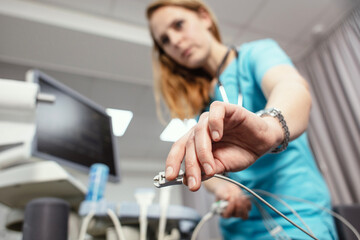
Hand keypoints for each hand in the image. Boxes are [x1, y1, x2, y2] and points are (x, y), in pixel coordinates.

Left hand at [165, 101, 282, 190]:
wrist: (264, 142)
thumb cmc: (242, 151)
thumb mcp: (223, 166)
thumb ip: (207, 170)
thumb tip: (189, 180)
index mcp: (197, 141)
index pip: (180, 149)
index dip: (173, 161)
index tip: (170, 177)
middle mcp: (201, 129)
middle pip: (188, 144)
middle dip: (190, 166)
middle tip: (194, 182)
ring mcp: (212, 118)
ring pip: (199, 131)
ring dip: (203, 152)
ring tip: (211, 167)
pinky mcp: (226, 109)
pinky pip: (215, 112)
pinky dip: (214, 124)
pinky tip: (218, 137)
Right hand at [212, 180, 250, 218]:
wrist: (227, 188)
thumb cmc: (222, 191)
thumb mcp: (220, 191)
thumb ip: (222, 195)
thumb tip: (227, 197)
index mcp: (223, 213)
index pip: (227, 215)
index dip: (230, 208)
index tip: (230, 198)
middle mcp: (232, 214)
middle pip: (238, 215)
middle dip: (238, 205)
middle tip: (236, 196)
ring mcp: (239, 212)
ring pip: (245, 214)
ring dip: (243, 204)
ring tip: (239, 195)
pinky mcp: (245, 208)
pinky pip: (249, 207)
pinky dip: (246, 201)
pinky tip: (242, 196)